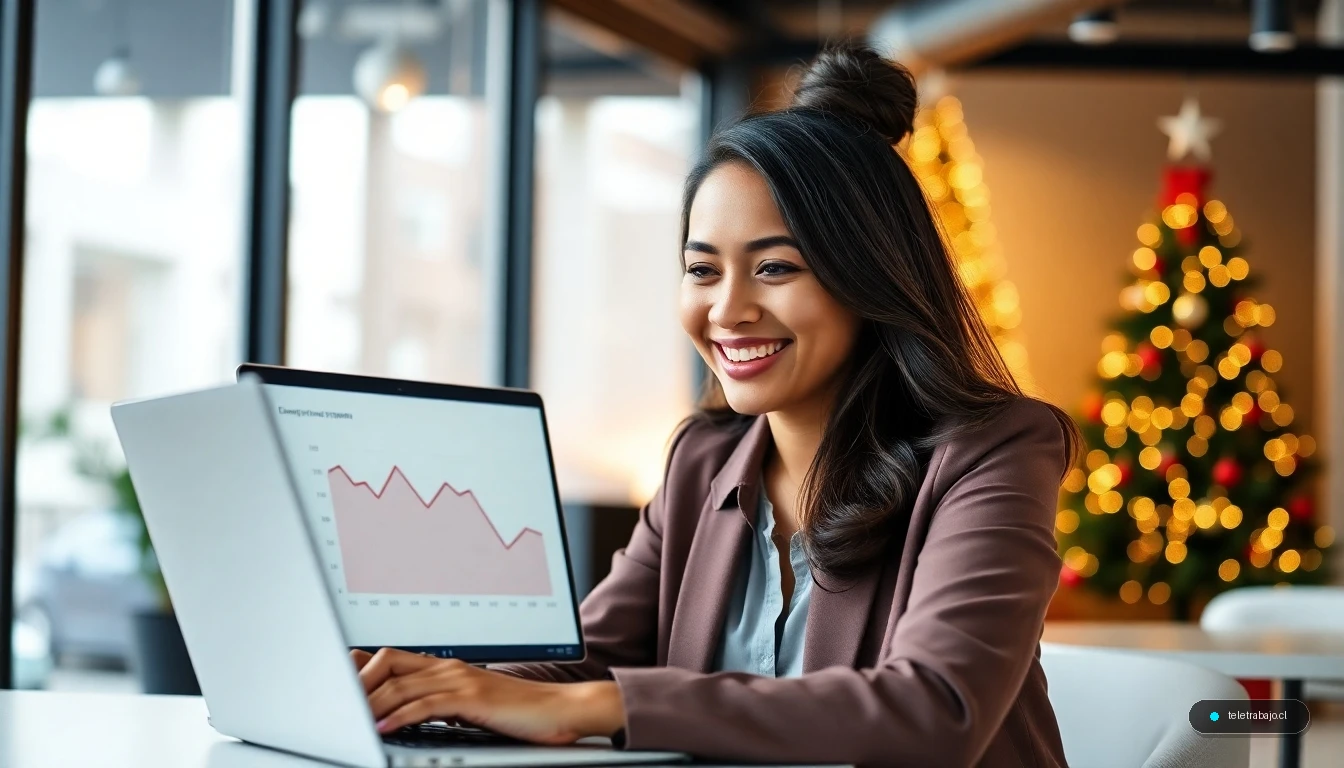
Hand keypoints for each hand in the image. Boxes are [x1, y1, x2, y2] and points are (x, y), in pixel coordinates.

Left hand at [350, 648, 624, 744]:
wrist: (562, 710)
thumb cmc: (519, 712)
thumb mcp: (471, 705)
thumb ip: (438, 701)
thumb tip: (403, 711)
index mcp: (447, 667)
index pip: (391, 658)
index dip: (359, 670)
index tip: (336, 688)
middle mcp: (449, 667)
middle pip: (387, 663)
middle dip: (356, 684)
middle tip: (334, 705)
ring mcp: (461, 680)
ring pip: (400, 684)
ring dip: (369, 704)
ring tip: (348, 721)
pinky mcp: (472, 699)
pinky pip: (426, 704)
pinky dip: (400, 716)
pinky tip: (384, 729)